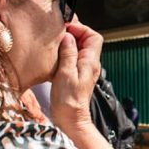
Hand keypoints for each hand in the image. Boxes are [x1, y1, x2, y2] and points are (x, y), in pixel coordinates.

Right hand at [50, 17, 101, 131]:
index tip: (66, 29)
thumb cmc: (68, 101)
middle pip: (86, 41)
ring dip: (68, 44)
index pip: (94, 37)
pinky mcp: (75, 76)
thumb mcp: (66, 74)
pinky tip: (55, 57)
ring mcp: (83, 71)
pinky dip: (64, 54)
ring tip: (55, 44)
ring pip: (78, 49)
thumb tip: (68, 37)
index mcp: (91, 62)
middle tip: (58, 34)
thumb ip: (68, 53)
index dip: (81, 29)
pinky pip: (72, 59)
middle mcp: (89, 65)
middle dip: (73, 34)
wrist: (70, 120)